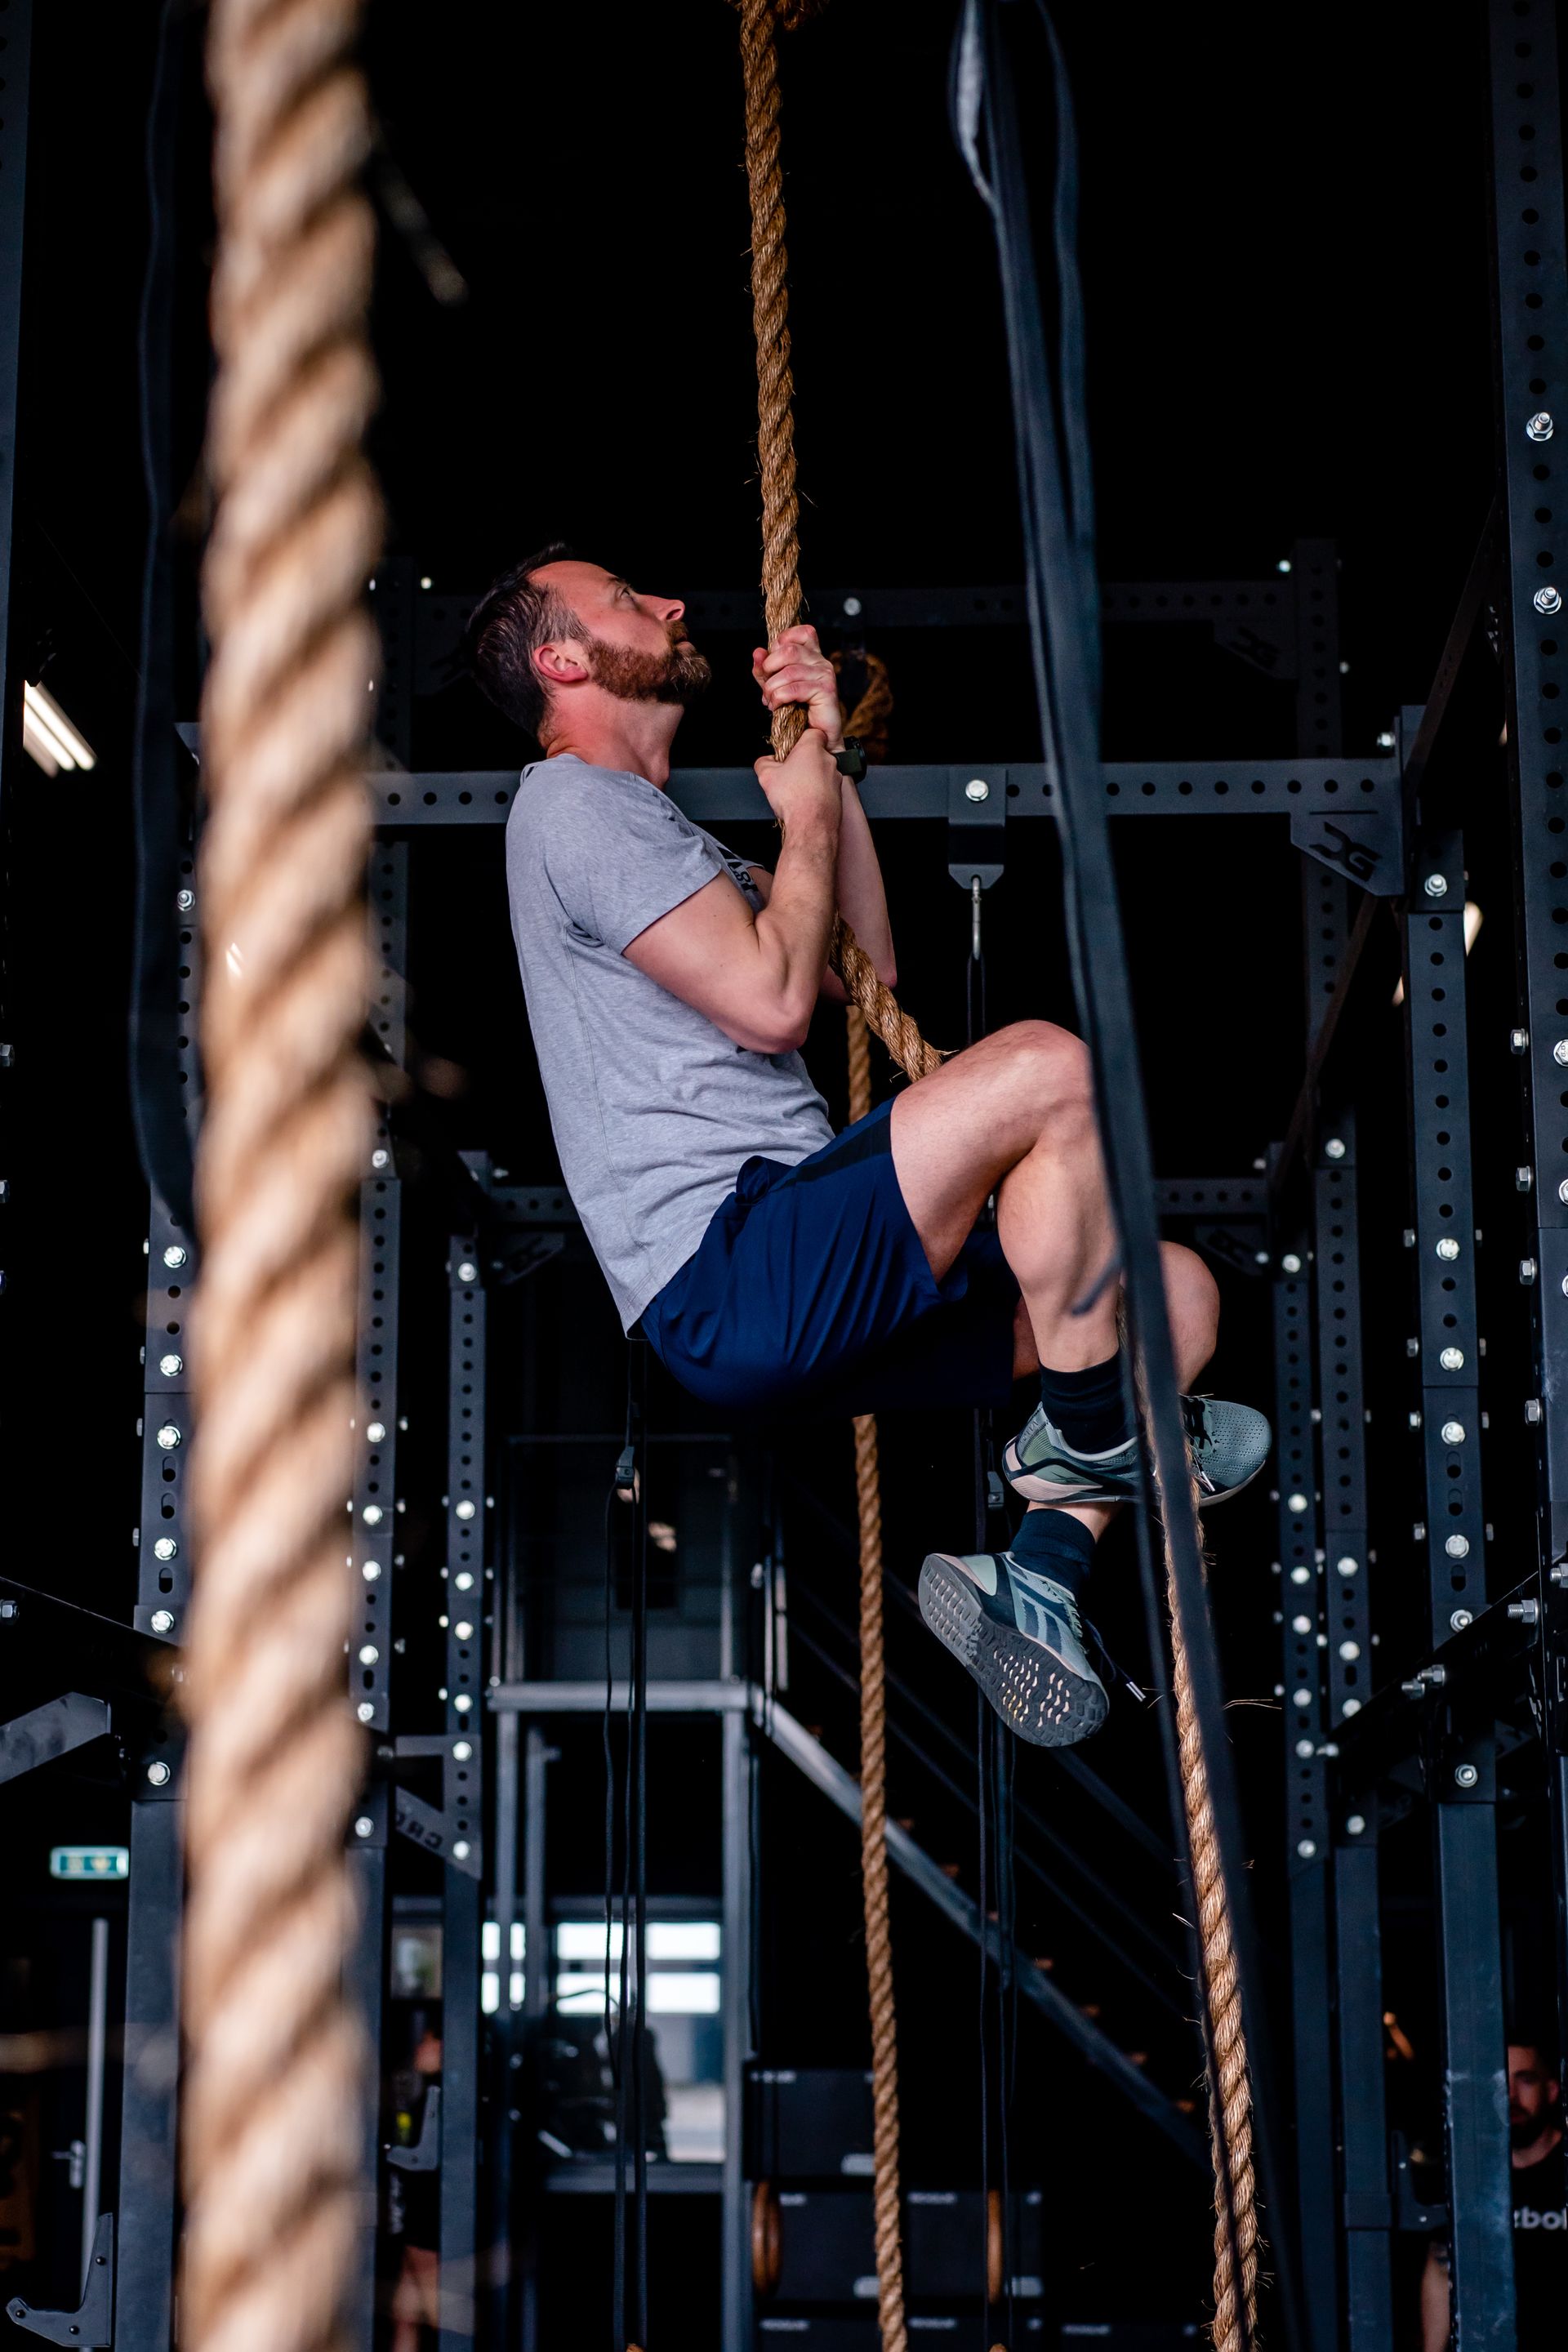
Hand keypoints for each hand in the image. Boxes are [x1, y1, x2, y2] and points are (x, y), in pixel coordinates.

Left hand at [752, 623, 843, 748]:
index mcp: (811, 655)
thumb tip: (757, 653)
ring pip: (789, 671)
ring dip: (772, 688)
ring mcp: (825, 674)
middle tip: (767, 686)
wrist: (817, 738)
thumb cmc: (798, 711)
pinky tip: (778, 706)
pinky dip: (780, 698)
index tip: (771, 662)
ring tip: (770, 701)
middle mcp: (821, 661)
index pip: (800, 632)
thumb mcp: (776, 686)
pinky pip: (795, 688)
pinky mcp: (826, 691)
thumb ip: (765, 670)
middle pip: (789, 650)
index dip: (781, 641)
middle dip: (770, 668)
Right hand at [754, 725, 842, 834]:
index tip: (792, 749)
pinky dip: (817, 792)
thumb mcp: (766, 775)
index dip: (801, 739)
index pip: (812, 732)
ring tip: (797, 790)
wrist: (811, 825)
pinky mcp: (839, 794)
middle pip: (815, 753)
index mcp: (812, 748)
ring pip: (821, 771)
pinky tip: (805, 801)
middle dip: (803, 761)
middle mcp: (828, 760)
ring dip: (811, 777)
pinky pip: (826, 788)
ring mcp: (836, 777)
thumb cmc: (794, 798)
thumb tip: (764, 761)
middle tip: (790, 772)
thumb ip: (763, 762)